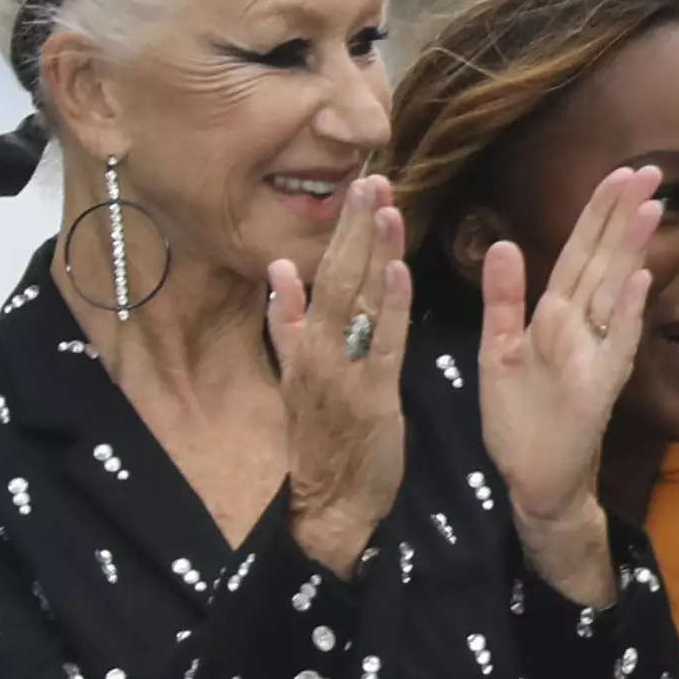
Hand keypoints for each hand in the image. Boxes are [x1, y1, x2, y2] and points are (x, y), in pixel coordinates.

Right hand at [265, 174, 413, 575]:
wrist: (331, 502)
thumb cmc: (324, 440)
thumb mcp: (296, 377)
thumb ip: (287, 323)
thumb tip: (280, 268)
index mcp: (300, 343)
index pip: (319, 274)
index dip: (338, 230)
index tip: (354, 187)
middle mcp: (315, 349)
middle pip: (336, 275)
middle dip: (355, 225)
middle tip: (374, 177)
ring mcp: (342, 370)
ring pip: (357, 300)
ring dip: (372, 250)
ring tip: (385, 203)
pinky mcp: (372, 394)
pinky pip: (382, 341)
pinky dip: (389, 304)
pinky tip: (397, 268)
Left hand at [481, 165, 665, 602]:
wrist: (533, 481)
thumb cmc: (518, 419)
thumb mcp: (496, 350)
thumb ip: (502, 299)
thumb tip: (502, 243)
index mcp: (552, 315)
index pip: (577, 252)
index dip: (597, 211)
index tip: (621, 170)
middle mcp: (578, 329)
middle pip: (601, 261)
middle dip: (622, 215)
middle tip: (649, 169)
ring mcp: (592, 356)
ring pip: (612, 292)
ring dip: (631, 250)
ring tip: (651, 207)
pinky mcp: (597, 389)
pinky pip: (615, 346)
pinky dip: (627, 315)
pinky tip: (640, 281)